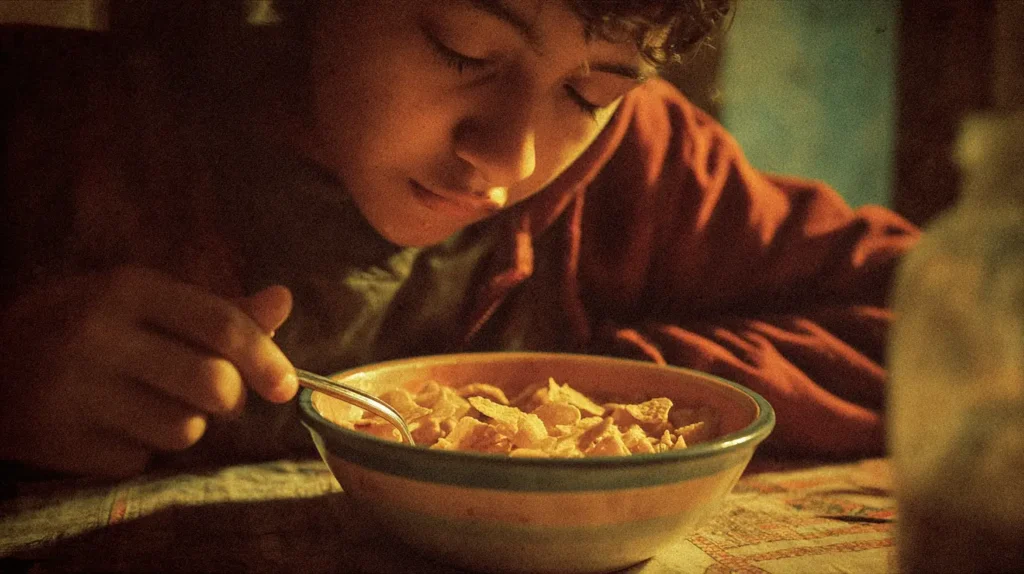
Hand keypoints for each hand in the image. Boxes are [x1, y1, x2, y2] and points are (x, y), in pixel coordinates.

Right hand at [0, 266, 296, 477]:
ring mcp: (75, 392)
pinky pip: (140, 460)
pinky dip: (138, 449)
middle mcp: (99, 337)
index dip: (266, 359)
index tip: (287, 386)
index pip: (221, 326)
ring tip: (149, 402)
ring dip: (184, 424)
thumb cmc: (80, 325)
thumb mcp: (139, 300)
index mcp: (126, 290)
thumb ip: (213, 308)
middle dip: (231, 399)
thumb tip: (281, 301)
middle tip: (217, 395)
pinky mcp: (60, 441)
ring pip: (184, 430)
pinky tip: (109, 423)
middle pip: (214, 386)